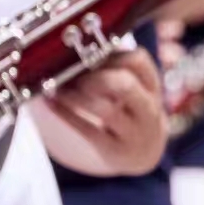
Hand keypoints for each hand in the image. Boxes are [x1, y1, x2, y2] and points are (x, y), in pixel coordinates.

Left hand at [42, 46, 166, 175]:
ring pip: (107, 110)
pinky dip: (66, 114)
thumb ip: (116, 69)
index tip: (90, 54)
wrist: (143, 156)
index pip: (139, 61)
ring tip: (59, 89)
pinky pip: (89, 131)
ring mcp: (134, 134)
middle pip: (126, 85)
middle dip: (96, 76)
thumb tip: (74, 47)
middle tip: (76, 76)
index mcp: (152, 88)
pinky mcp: (115, 150)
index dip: (111, 53)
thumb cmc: (131, 113)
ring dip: (76, 96)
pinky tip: (51, 102)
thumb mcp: (136, 90)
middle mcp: (148, 111)